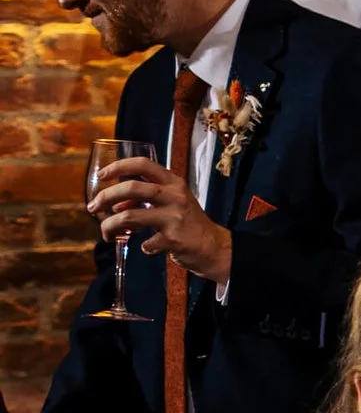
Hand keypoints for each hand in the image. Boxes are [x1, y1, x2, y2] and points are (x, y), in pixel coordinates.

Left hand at [90, 157, 232, 284]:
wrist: (215, 248)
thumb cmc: (189, 223)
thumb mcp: (172, 203)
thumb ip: (145, 199)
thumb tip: (114, 205)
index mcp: (174, 183)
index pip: (142, 165)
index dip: (118, 166)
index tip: (102, 175)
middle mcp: (175, 196)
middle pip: (130, 188)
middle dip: (105, 197)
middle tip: (93, 208)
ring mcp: (175, 217)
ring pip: (129, 216)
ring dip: (110, 225)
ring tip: (107, 233)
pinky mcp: (174, 239)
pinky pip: (146, 243)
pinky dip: (143, 247)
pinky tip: (148, 248)